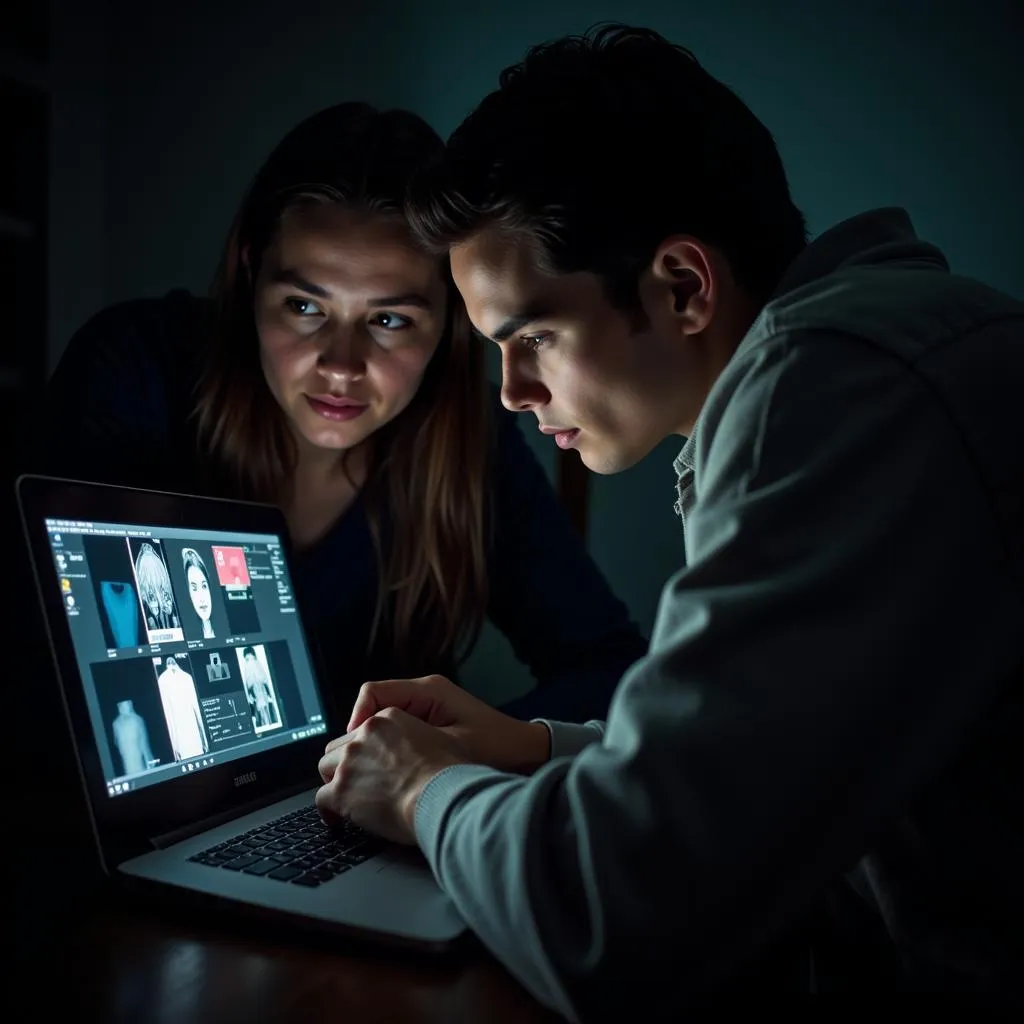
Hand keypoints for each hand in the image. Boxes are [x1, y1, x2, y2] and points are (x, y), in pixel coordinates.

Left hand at [316, 707, 465, 843]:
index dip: (364, 748)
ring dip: (334, 781)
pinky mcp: (341, 790)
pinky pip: (321, 798)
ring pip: (325, 768)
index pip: (362, 730)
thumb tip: (424, 753)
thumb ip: (422, 737)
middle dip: (344, 763)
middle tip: (354, 780)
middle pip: (339, 746)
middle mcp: (364, 736)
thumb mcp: (440, 739)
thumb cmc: (447, 774)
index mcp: (386, 720)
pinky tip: (336, 819)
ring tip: (343, 797)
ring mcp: (350, 762)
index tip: (368, 762)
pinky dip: (328, 810)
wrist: (439, 796)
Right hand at [348, 674, 550, 774]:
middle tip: (357, 766)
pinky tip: (390, 772)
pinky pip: (397, 731)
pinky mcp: (431, 724)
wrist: (526, 753)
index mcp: (428, 690)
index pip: (374, 692)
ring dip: (374, 744)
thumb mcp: (452, 746)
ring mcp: (427, 708)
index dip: (358, 718)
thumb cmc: (496, 748)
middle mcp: (424, 694)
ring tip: (370, 772)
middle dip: (361, 735)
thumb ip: (413, 745)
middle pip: (374, 706)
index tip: (354, 747)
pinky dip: (389, 749)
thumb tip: (371, 749)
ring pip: (383, 720)